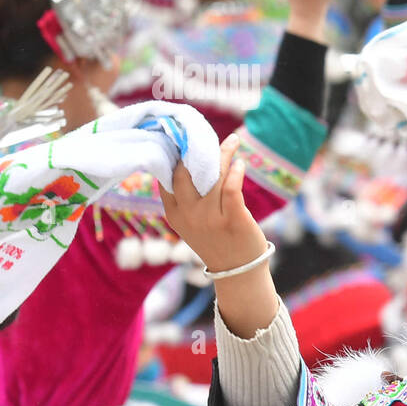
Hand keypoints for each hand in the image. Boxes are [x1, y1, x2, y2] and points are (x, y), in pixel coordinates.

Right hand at [160, 134, 279, 338]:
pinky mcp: (233, 219)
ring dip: (223, 153)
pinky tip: (240, 162)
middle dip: (193, 149)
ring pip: (211, 176)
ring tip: (232, 140)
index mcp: (174, 213)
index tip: (182, 136)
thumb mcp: (191, 222)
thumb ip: (185, 197)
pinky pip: (230, 188)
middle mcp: (189, 214)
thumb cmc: (216, 240)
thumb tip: (187, 161)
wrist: (238, 272)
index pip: (167, 177)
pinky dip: (235, 171)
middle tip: (205, 133)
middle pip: (185, 172)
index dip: (173, 154)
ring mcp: (210, 217)